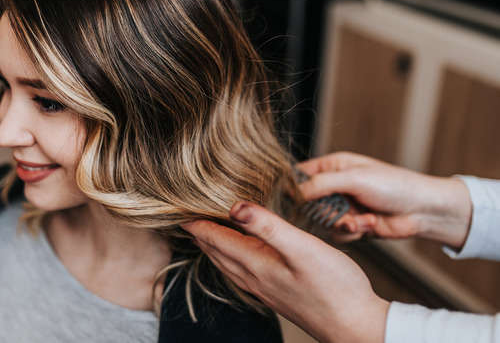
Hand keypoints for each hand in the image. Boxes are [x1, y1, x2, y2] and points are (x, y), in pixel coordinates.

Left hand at [183, 203, 389, 342]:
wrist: (355, 327)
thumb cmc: (335, 288)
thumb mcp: (302, 248)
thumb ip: (268, 226)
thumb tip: (235, 206)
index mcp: (255, 262)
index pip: (214, 238)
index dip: (195, 221)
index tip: (177, 206)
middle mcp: (253, 277)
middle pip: (215, 250)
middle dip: (198, 232)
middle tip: (184, 214)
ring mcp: (262, 288)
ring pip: (226, 263)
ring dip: (212, 245)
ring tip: (203, 232)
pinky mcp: (275, 294)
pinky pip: (240, 272)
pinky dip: (230, 257)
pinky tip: (238, 255)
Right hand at [298, 152, 471, 248]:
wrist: (424, 211)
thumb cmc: (395, 185)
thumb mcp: (354, 178)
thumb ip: (321, 184)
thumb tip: (294, 192)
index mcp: (333, 167)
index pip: (300, 175)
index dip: (292, 188)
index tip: (291, 200)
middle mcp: (335, 186)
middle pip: (308, 202)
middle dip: (322, 211)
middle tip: (336, 212)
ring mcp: (344, 207)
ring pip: (322, 221)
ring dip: (341, 223)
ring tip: (359, 220)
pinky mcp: (353, 225)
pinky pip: (337, 234)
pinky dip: (352, 232)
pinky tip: (369, 224)